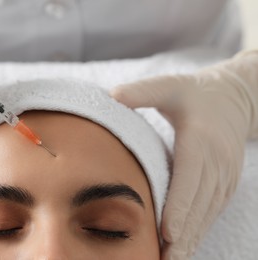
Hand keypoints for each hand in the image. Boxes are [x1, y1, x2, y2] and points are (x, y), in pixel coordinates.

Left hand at [110, 51, 257, 258]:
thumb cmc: (193, 94)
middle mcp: (216, 162)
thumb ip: (143, 92)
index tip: (168, 234)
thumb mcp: (169, 86)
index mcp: (200, 140)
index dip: (179, 207)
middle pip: (198, 205)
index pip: (190, 178)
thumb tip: (112, 96)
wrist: (233, 100)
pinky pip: (211, 211)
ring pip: (206, 214)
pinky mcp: (224, 183)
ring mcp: (223, 175)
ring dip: (190, 240)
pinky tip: (185, 246)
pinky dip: (198, 230)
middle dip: (182, 236)